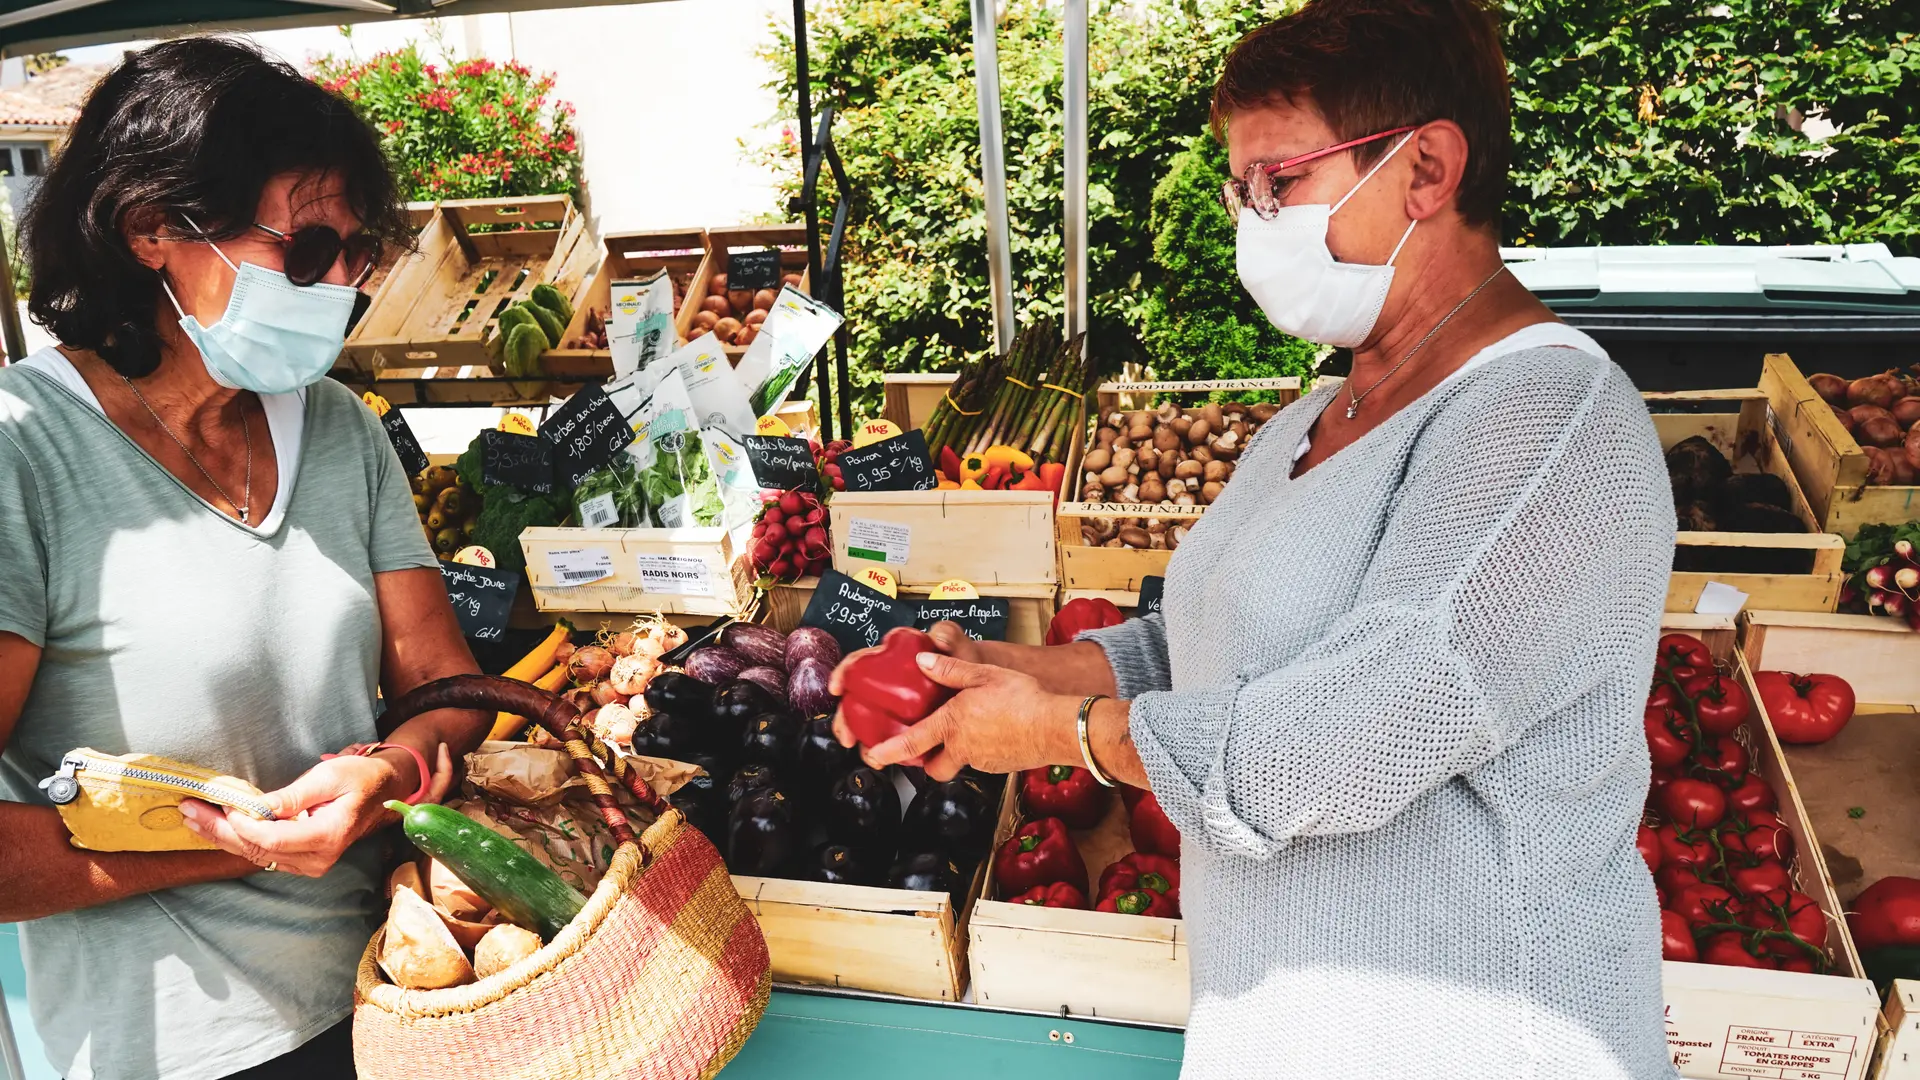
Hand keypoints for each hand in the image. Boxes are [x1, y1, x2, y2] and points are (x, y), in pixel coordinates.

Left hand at [180, 742, 453, 877]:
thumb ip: (292, 796)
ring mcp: (310, 863)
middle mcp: (318, 857)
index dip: (242, 825)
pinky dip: (236, 840)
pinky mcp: (302, 861)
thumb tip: (256, 808)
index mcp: (329, 835)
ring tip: (191, 816)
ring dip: (221, 836)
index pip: (273, 838)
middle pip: (257, 850)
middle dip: (219, 830)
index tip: (220, 805)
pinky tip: (214, 827)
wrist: (384, 792)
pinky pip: (263, 854)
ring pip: (255, 855)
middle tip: (188, 810)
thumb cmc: (360, 778)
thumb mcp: (329, 777)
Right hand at [827, 621, 984, 748]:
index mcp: (894, 660)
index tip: (837, 687)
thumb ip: (947, 635)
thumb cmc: (964, 659)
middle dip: (846, 720)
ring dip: (864, 741)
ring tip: (869, 755)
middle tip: (848, 736)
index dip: (844, 674)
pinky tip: (890, 760)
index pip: (860, 663)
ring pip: (872, 723)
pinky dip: (888, 751)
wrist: (981, 681)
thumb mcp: (956, 644)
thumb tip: (937, 638)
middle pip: (858, 700)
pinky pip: (893, 738)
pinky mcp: (912, 725)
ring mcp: (899, 706)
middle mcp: (891, 683)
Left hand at [861, 651, 1076, 780]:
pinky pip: (983, 760)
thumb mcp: (983, 674)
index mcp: (952, 724)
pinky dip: (982, 750)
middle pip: (934, 768)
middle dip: (925, 762)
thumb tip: (923, 662)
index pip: (911, 743)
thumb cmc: (1023, 700)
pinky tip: (995, 732)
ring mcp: (982, 760)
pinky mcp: (1001, 766)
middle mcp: (963, 748)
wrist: (1056, 727)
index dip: (888, 751)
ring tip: (969, 731)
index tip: (874, 756)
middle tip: (925, 748)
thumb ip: (950, 670)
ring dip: (957, 751)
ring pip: (960, 762)